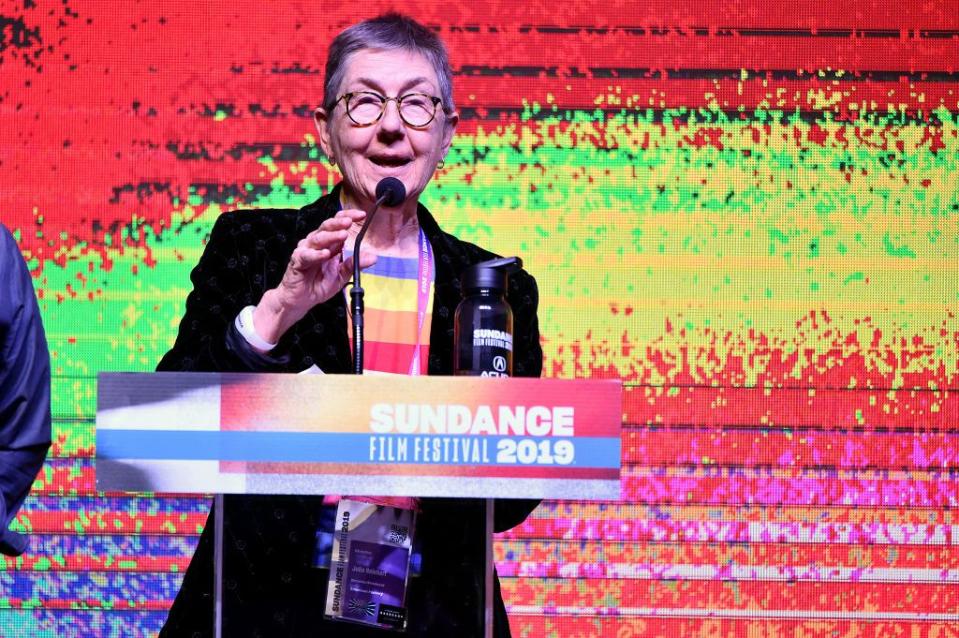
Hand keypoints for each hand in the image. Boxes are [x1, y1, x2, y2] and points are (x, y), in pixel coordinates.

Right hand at [253, 208, 376, 343]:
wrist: (301, 300)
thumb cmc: (318, 284)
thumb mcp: (342, 275)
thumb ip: (354, 264)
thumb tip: (373, 257)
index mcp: (329, 243)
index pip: (337, 224)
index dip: (348, 217)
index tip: (362, 215)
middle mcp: (316, 243)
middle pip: (327, 227)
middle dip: (339, 223)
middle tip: (350, 222)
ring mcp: (305, 250)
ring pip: (317, 238)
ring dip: (331, 236)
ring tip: (343, 235)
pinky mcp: (297, 261)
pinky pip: (306, 255)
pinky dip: (316, 254)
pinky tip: (325, 254)